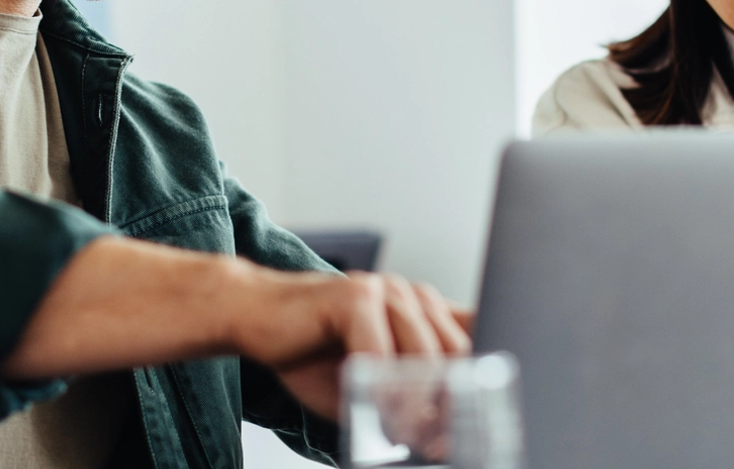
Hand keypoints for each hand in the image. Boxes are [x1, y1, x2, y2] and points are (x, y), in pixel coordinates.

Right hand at [229, 270, 473, 419]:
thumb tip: (442, 438)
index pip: (475, 341)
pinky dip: (379, 391)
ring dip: (417, 405)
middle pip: (456, 354)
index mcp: (425, 311)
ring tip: (406, 436)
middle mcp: (413, 295)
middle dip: (450, 405)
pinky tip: (372, 412)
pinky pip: (380, 353)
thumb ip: (407, 398)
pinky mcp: (354, 296)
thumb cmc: (312, 352)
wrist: (253, 316)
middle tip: (437, 444)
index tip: (472, 425)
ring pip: (424, 356)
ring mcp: (386, 290)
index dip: (479, 384)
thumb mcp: (371, 381)